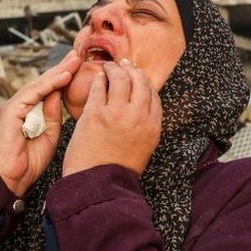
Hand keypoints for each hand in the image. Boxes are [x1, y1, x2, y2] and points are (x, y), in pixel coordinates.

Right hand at [0, 50, 80, 195]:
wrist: (8, 179)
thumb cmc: (26, 163)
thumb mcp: (48, 135)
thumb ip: (53, 115)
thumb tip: (60, 95)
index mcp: (27, 113)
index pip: (47, 91)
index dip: (62, 78)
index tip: (79, 68)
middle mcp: (19, 106)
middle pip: (43, 84)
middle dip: (61, 69)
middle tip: (77, 55)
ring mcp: (13, 107)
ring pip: (38, 85)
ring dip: (57, 72)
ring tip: (74, 61)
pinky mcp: (10, 111)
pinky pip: (32, 93)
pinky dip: (49, 84)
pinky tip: (64, 76)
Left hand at [62, 59, 161, 176]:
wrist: (98, 185)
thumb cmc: (115, 170)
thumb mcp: (142, 150)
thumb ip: (144, 129)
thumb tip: (141, 112)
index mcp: (153, 128)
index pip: (154, 96)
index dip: (145, 83)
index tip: (138, 78)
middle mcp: (139, 118)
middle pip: (141, 83)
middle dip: (133, 71)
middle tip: (124, 66)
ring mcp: (117, 114)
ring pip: (121, 79)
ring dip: (115, 69)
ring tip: (109, 67)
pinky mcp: (96, 114)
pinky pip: (99, 87)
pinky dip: (99, 79)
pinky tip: (97, 77)